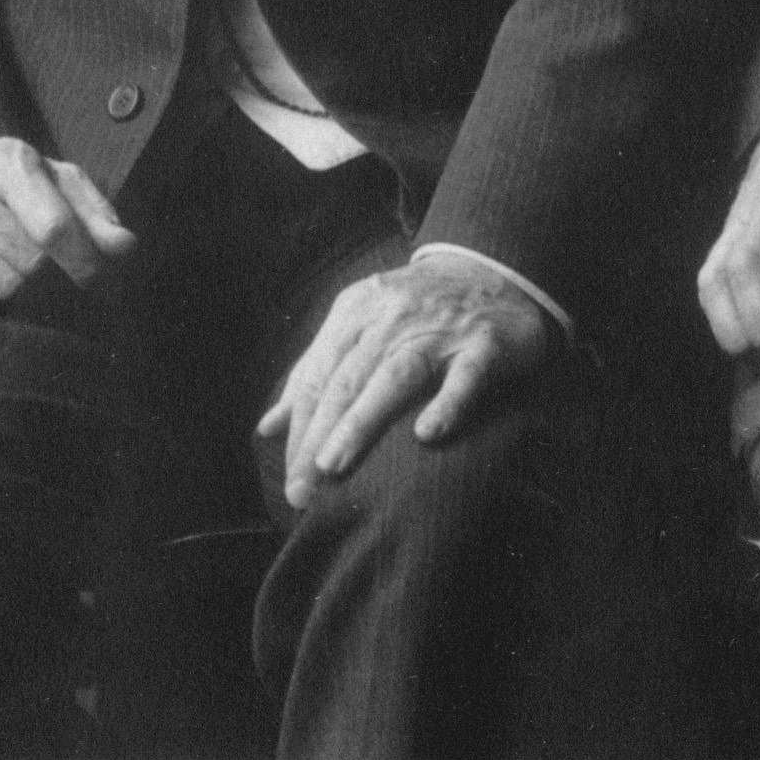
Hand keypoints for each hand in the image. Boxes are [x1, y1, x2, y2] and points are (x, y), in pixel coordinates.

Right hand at [0, 136, 131, 314]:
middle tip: (40, 255)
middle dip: (49, 271)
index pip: (53, 228)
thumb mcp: (59, 182)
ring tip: (5, 254)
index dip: (84, 262)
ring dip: (18, 284)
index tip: (100, 280)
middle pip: (33, 266)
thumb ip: (95, 213)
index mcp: (8, 162)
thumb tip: (124, 248)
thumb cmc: (16, 187)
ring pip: (6, 289)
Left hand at [259, 247, 553, 496]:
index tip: (292, 481)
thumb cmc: (414, 310)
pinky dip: (446, 403)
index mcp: (354, 312)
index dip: (299, 430)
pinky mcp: (485, 344)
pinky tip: (427, 434)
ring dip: (360, 421)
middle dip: (317, 437)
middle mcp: (391, 317)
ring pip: (393, 376)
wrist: (490, 268)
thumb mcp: (359, 325)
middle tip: (302, 491)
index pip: (316, 378)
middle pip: (345, 381)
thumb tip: (269, 427)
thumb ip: (314, 372)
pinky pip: (465, 377)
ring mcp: (439, 330)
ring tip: (333, 464)